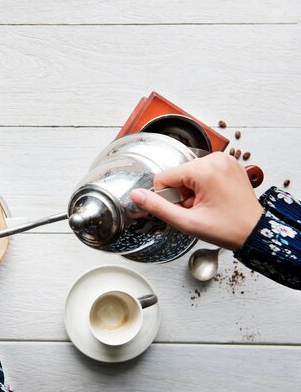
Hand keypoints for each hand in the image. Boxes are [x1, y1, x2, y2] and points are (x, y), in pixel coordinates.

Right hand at [129, 152, 262, 249]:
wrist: (256, 232)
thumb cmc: (228, 229)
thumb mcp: (187, 222)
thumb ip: (158, 207)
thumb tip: (136, 196)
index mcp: (205, 169)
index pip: (165, 177)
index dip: (169, 197)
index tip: (185, 209)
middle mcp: (215, 159)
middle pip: (177, 175)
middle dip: (181, 194)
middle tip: (198, 209)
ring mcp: (224, 159)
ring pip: (188, 174)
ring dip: (191, 191)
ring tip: (207, 205)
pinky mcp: (229, 163)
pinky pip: (202, 171)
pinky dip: (203, 186)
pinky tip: (213, 198)